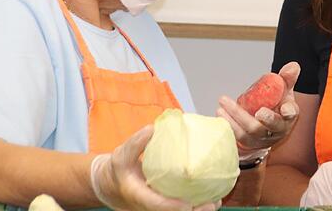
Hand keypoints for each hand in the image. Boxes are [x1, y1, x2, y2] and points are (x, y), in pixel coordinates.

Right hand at [90, 125, 221, 210]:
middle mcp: (151, 205)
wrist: (114, 184)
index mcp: (139, 196)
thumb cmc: (120, 170)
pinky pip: (182, 205)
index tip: (187, 204)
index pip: (156, 205)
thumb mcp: (121, 155)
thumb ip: (135, 143)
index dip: (171, 206)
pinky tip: (213, 193)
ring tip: (217, 200)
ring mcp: (159, 206)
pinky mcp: (166, 202)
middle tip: (211, 204)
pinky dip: (197, 201)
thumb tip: (152, 128)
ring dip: (198, 209)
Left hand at [217, 62, 300, 152]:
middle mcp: (276, 130)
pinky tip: (221, 117)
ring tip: (221, 108)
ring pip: (248, 133)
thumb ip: (287, 77)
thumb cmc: (278, 106)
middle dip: (251, 116)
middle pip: (264, 127)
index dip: (289, 111)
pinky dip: (229, 128)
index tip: (284, 108)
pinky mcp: (250, 144)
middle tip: (240, 104)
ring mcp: (262, 139)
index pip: (291, 114)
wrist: (269, 125)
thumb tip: (292, 66)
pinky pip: (238, 139)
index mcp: (288, 116)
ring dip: (233, 120)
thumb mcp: (284, 90)